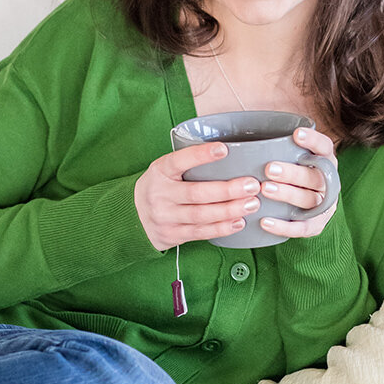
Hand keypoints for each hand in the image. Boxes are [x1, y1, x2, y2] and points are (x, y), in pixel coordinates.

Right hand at [134, 140, 265, 252]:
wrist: (132, 217)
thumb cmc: (159, 188)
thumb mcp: (164, 170)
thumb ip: (187, 164)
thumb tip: (231, 154)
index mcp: (160, 171)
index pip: (179, 161)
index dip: (201, 155)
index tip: (224, 149)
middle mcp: (160, 194)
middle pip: (197, 193)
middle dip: (227, 190)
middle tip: (252, 185)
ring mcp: (165, 217)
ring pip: (202, 215)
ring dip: (230, 210)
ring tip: (252, 203)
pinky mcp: (172, 235)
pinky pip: (201, 232)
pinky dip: (222, 228)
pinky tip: (238, 221)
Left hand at [259, 126, 338, 239]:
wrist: (305, 207)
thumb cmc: (289, 174)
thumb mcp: (289, 158)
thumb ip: (276, 147)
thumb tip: (236, 138)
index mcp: (325, 161)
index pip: (325, 147)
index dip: (313, 141)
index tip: (296, 134)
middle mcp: (328, 182)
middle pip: (314, 176)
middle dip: (292, 172)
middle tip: (269, 169)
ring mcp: (324, 205)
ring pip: (308, 200)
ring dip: (287, 194)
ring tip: (265, 190)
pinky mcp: (316, 225)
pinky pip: (301, 228)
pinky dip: (283, 226)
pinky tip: (265, 221)